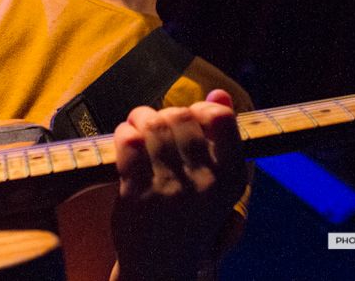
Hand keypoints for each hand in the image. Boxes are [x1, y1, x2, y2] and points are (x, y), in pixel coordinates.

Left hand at [110, 90, 245, 280]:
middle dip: (163, 112)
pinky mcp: (137, 196)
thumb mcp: (217, 183)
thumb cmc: (190, 216)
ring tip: (137, 127)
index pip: (221, 119)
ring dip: (140, 118)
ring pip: (151, 125)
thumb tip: (219, 91)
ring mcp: (169, 190)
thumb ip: (221, 138)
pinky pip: (128, 142)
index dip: (201, 108)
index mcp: (231, 178)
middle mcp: (204, 184)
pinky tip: (125, 140)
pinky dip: (123, 133)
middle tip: (154, 122)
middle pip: (179, 116)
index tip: (190, 118)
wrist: (162, 268)